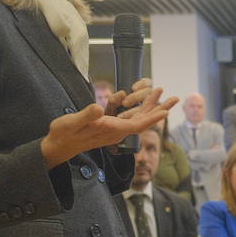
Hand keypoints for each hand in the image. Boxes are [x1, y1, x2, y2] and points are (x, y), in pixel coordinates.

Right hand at [40, 86, 176, 168]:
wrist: (60, 145)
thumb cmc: (64, 134)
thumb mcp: (72, 122)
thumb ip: (86, 116)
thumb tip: (99, 109)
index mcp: (111, 130)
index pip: (137, 125)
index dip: (152, 118)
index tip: (166, 112)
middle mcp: (117, 131)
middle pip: (144, 121)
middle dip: (159, 109)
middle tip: (175, 98)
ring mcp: (115, 129)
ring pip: (138, 117)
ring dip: (150, 105)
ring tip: (161, 92)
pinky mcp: (111, 126)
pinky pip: (129, 116)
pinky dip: (138, 107)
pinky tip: (144, 100)